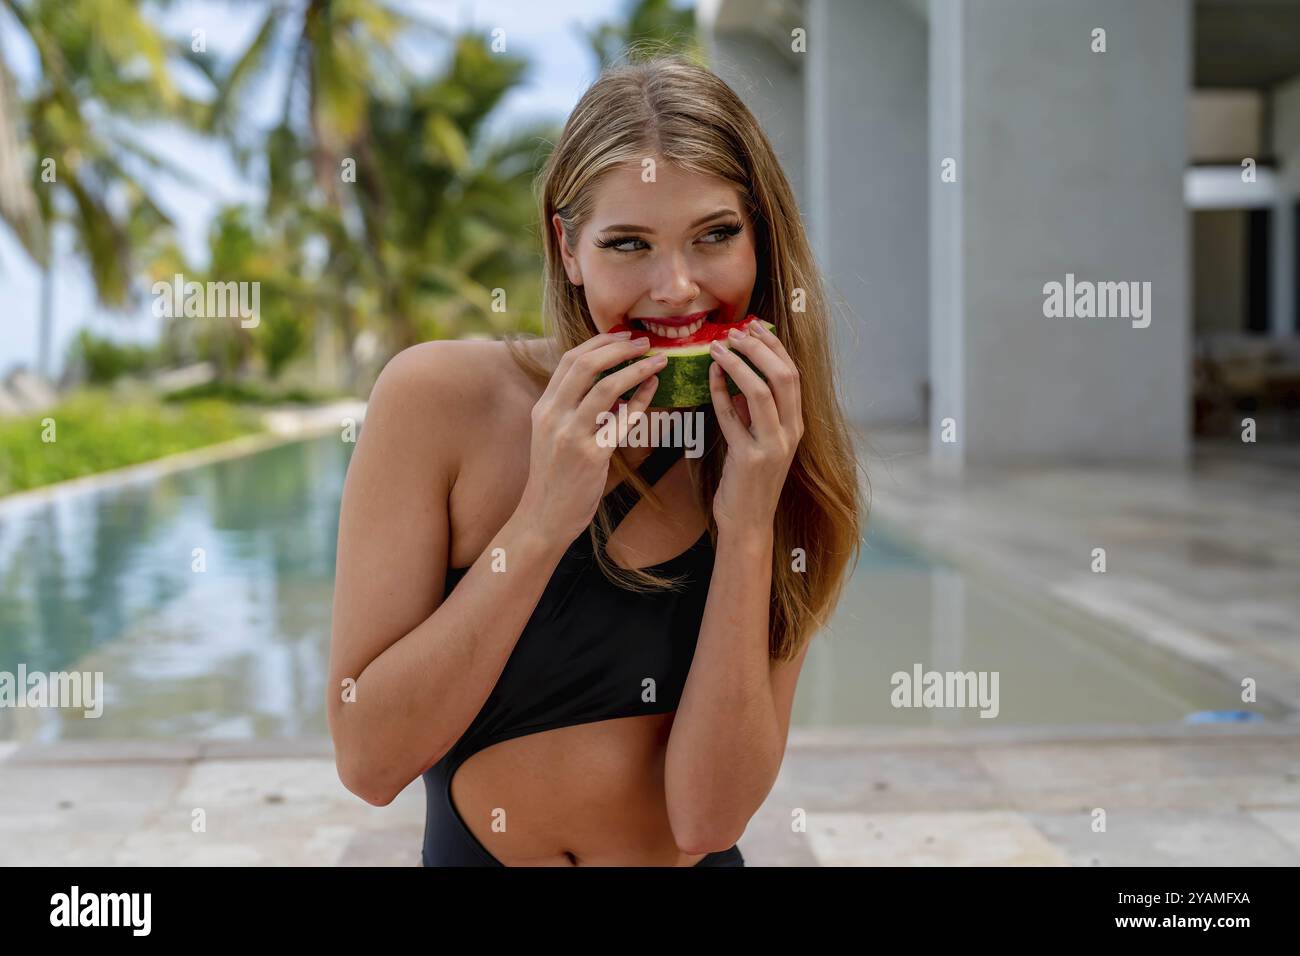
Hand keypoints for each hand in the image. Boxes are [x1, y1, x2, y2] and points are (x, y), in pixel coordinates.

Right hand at [516, 331, 665, 541]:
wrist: (544, 517)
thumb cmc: (556, 478)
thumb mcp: (554, 436)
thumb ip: (574, 411)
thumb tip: (613, 387)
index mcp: (544, 407)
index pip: (570, 360)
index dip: (600, 342)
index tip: (624, 336)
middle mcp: (553, 415)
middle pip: (586, 365)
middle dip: (620, 347)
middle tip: (645, 342)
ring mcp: (570, 435)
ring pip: (606, 388)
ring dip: (637, 369)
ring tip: (659, 361)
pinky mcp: (590, 456)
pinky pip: (621, 421)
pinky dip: (641, 402)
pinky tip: (654, 392)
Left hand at [706, 319, 802, 534]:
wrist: (747, 522)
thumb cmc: (748, 480)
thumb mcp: (758, 440)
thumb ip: (754, 412)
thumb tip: (740, 379)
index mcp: (796, 425)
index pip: (792, 374)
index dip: (773, 346)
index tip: (754, 326)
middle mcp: (790, 433)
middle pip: (783, 376)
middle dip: (758, 348)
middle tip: (735, 331)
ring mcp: (772, 446)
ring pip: (761, 392)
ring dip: (739, 364)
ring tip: (718, 347)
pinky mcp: (749, 458)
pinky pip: (732, 417)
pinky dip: (720, 393)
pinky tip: (710, 377)